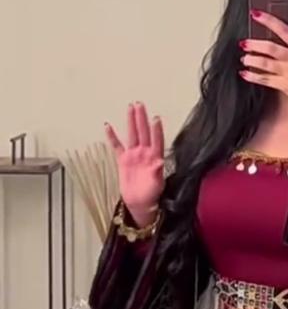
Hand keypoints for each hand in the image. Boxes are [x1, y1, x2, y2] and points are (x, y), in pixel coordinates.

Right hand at [105, 102, 165, 225]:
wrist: (140, 204)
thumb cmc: (152, 195)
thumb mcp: (157, 185)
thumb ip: (157, 173)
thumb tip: (159, 163)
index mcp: (155, 158)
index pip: (156, 141)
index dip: (156, 130)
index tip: (155, 118)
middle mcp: (145, 154)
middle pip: (143, 132)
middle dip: (142, 118)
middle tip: (140, 104)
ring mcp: (134, 155)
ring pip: (132, 135)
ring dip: (131, 121)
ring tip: (130, 107)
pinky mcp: (123, 160)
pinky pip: (117, 146)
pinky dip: (112, 137)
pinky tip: (108, 126)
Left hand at [240, 11, 287, 129]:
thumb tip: (280, 38)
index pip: (283, 29)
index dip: (268, 20)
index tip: (255, 14)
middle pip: (270, 48)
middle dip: (254, 44)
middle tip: (244, 42)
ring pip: (265, 63)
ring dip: (251, 59)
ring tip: (245, 57)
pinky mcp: (285, 86)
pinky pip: (265, 80)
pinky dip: (253, 76)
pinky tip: (246, 73)